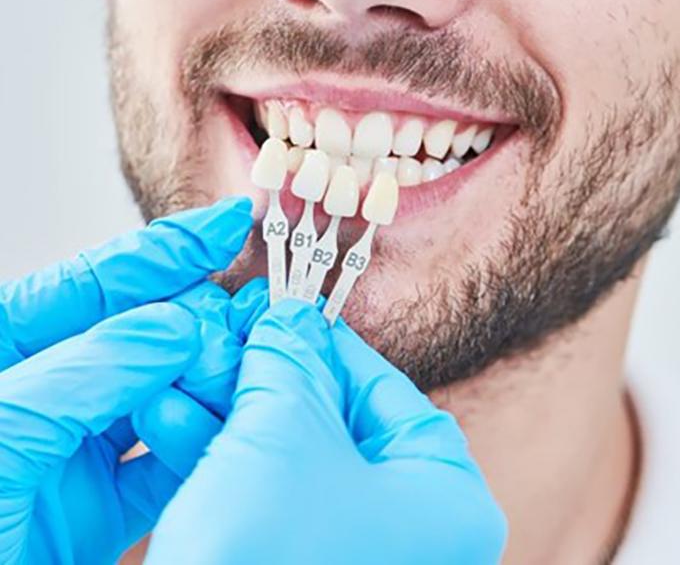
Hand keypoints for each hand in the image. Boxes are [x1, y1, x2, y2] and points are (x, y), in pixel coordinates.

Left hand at [0, 198, 252, 564]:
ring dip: (208, 377)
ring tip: (250, 358)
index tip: (225, 225)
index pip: (95, 282)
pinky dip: (199, 444)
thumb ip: (91, 370)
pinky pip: (164, 463)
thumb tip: (176, 327)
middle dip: (195, 316)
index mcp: (6, 351)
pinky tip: (226, 424)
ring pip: (162, 393)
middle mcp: (48, 391)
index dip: (165, 249)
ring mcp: (75, 447)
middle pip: (139, 333)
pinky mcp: (100, 506)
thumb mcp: (4, 428)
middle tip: (247, 307)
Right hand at [146, 300, 507, 564]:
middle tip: (227, 339)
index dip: (326, 342)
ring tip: (184, 371)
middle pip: (331, 421)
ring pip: (289, 459)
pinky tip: (171, 420)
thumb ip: (290, 361)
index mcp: (444, 498)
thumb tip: (289, 318)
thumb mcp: (282, 431)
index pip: (384, 388)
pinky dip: (222, 460)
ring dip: (229, 413)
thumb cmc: (268, 554)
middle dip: (265, 377)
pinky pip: (267, 499)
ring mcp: (355, 555)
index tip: (285, 313)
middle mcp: (412, 531)